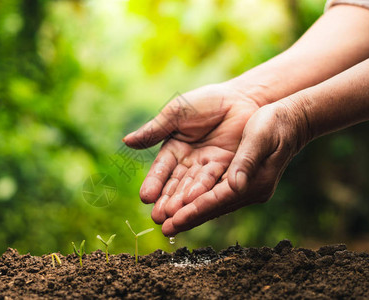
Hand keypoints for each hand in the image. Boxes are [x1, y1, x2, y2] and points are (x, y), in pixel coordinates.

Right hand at [123, 83, 261, 229]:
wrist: (242, 97)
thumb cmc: (206, 101)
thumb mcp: (176, 114)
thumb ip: (154, 130)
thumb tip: (126, 141)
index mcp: (174, 149)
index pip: (161, 170)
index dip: (154, 183)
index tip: (145, 198)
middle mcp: (189, 163)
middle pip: (176, 185)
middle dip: (167, 202)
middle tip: (158, 218)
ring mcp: (208, 167)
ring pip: (193, 187)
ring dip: (184, 203)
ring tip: (174, 217)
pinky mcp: (228, 168)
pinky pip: (214, 181)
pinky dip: (204, 192)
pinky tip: (195, 204)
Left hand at [161, 101, 307, 235]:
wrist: (291, 120)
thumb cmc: (275, 124)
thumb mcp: (260, 137)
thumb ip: (246, 161)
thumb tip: (235, 186)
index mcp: (255, 182)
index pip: (218, 200)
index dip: (195, 211)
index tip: (175, 221)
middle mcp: (250, 190)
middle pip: (213, 208)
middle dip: (188, 218)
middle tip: (165, 230)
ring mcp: (246, 188)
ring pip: (212, 204)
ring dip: (190, 213)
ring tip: (168, 222)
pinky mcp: (241, 182)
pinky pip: (215, 195)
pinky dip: (198, 201)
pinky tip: (183, 206)